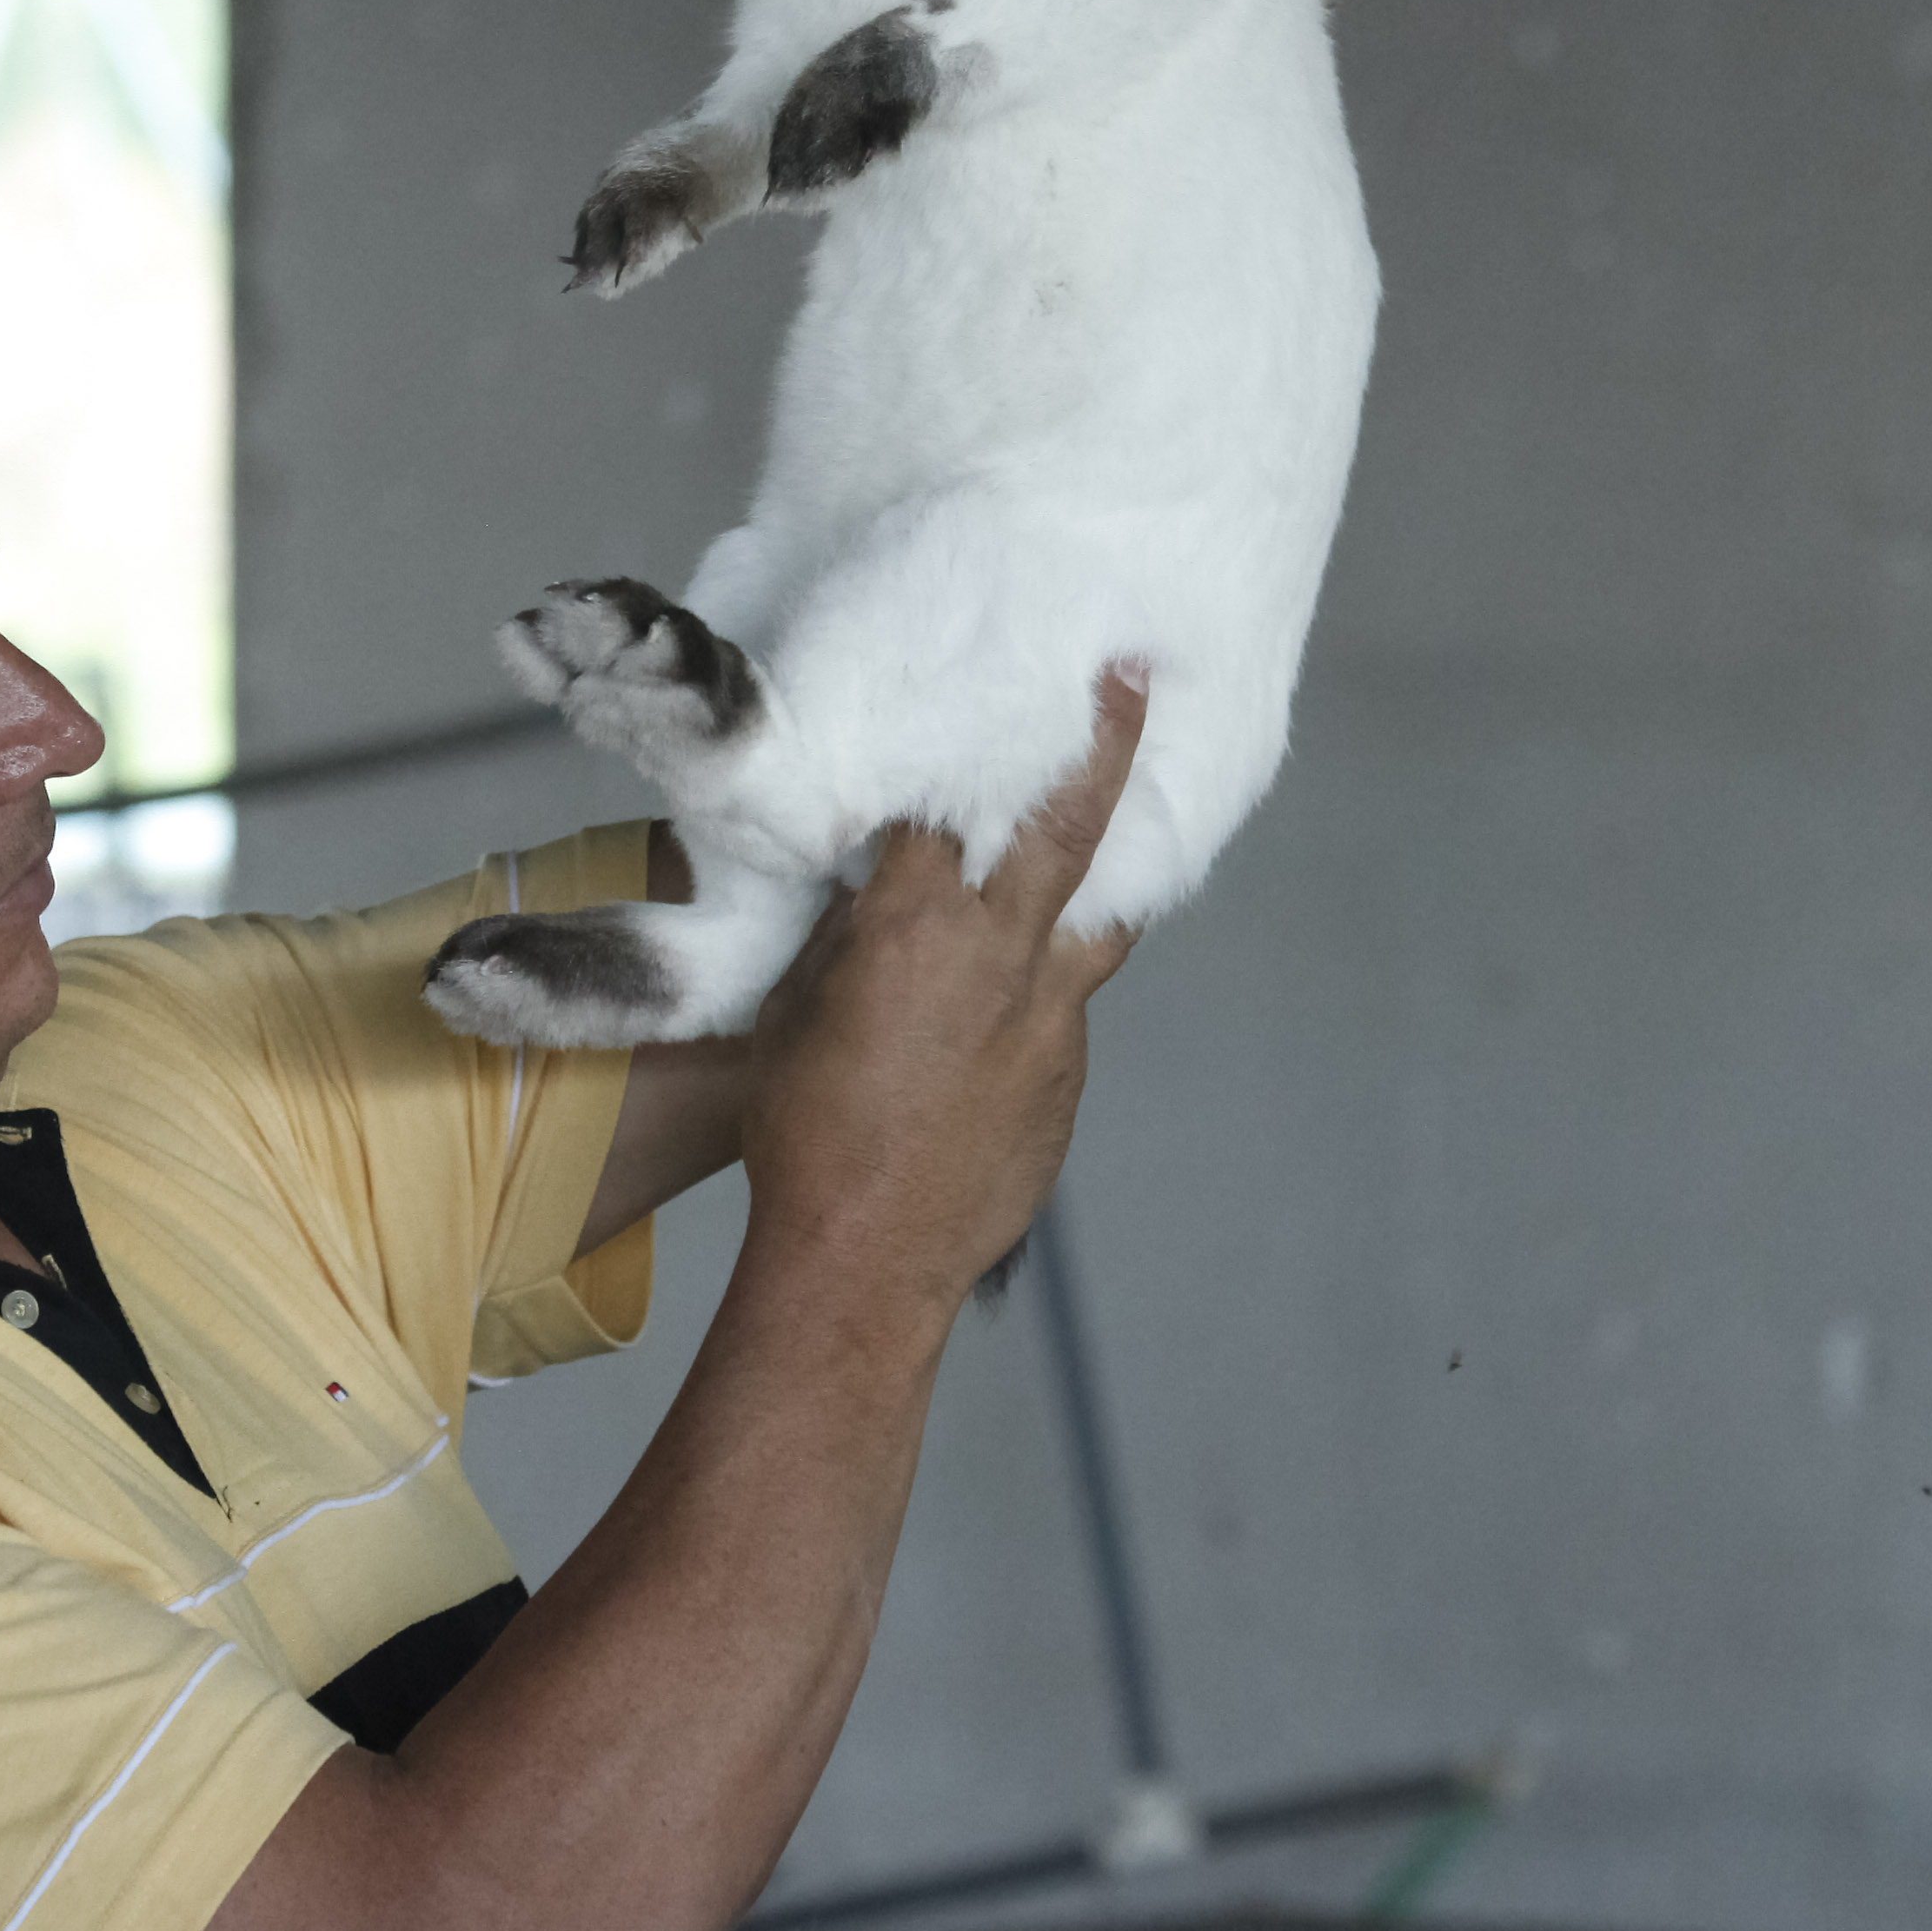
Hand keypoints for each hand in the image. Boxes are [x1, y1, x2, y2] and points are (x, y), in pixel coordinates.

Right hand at [737, 670, 1147, 1304]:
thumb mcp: (799, 1007)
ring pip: (1098, 919)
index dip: (961, 753)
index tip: (981, 700)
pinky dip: (1046, 984)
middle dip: (1102, 741)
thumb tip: (877, 893)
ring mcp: (1050, 1019)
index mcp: (917, 924)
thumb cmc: (804, 1129)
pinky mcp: (1067, 1075)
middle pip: (1067, 825)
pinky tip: (1010, 999)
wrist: (866, 1256)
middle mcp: (1000, 956)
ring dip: (1106, 867)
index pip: (951, 805)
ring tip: (1119, 828)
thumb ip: (850, 936)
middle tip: (1132, 674)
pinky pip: (1067, 1006)